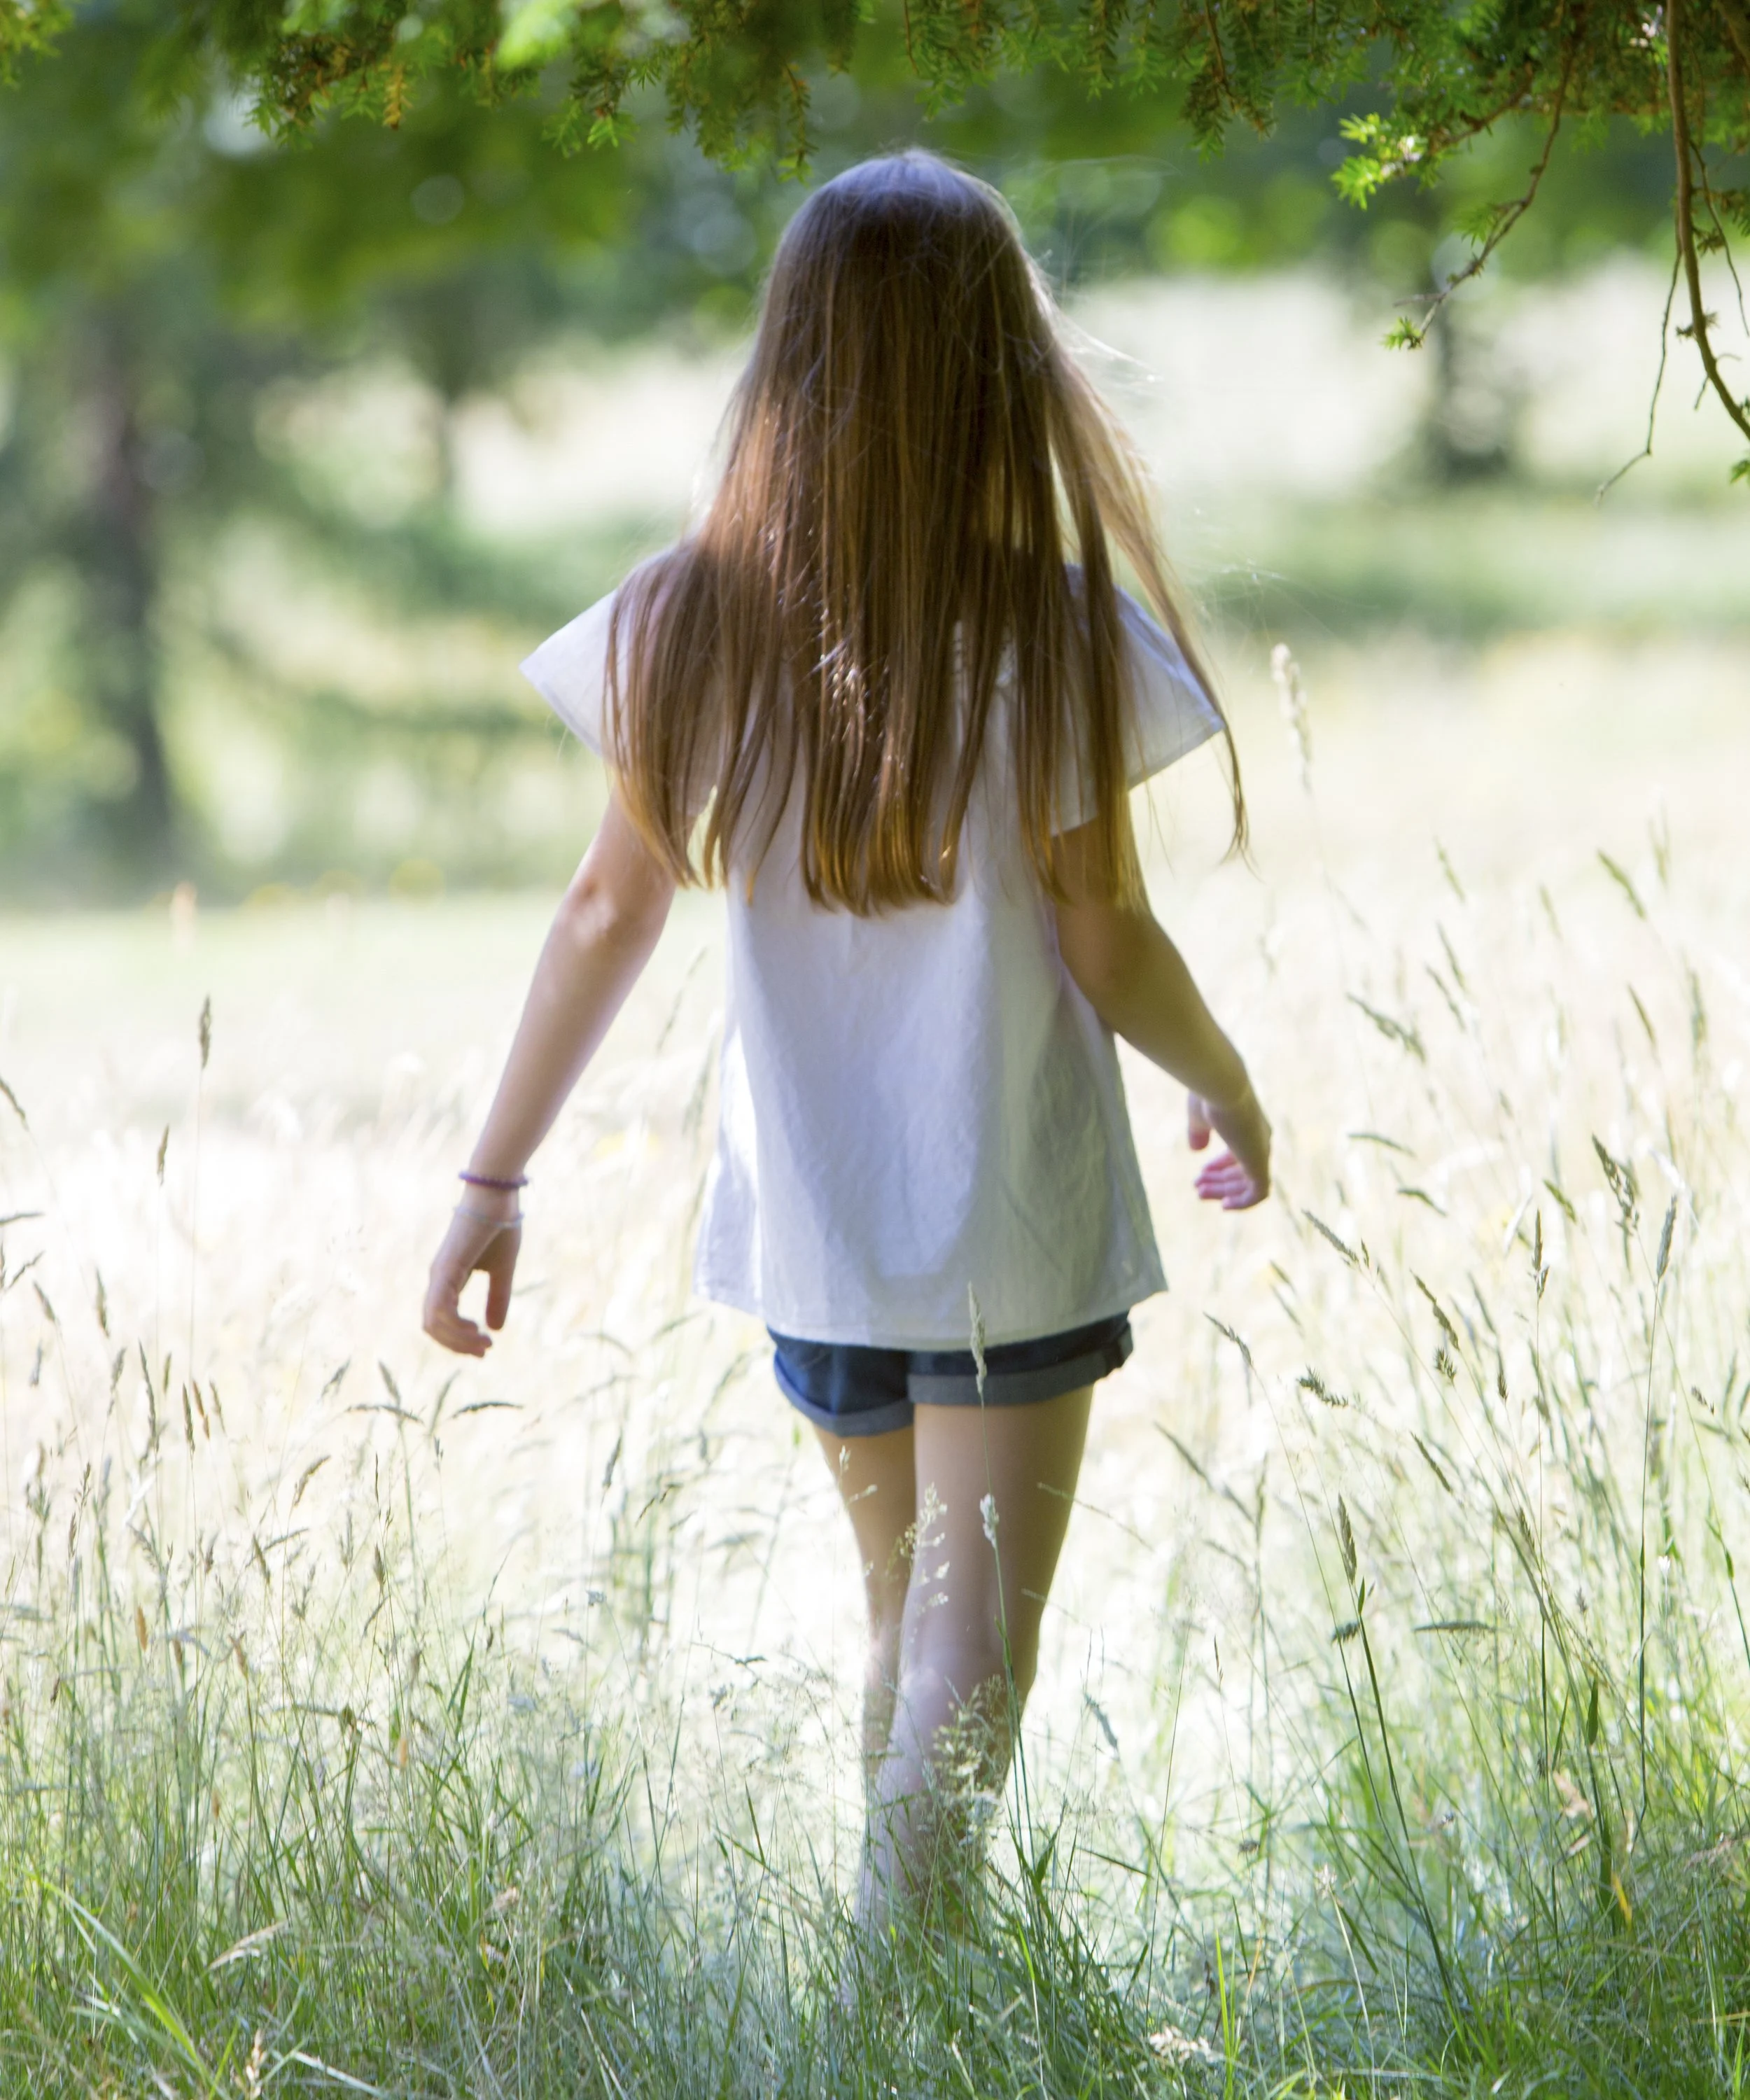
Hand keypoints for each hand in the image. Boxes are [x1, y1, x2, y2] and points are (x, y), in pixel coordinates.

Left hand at [423, 1198, 522, 1356]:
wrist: (497, 1196)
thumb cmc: (500, 1226)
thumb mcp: (503, 1270)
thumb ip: (497, 1297)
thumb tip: (495, 1329)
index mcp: (448, 1278)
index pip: (441, 1320)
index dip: (458, 1339)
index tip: (485, 1347)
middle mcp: (438, 1279)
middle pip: (432, 1327)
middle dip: (456, 1345)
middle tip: (483, 1351)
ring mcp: (439, 1274)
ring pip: (433, 1322)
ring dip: (457, 1340)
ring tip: (483, 1343)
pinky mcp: (446, 1269)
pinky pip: (440, 1308)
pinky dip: (455, 1326)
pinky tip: (475, 1329)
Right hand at [1188, 1082, 1270, 1210]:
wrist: (1221, 1085)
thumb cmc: (1209, 1095)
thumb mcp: (1199, 1117)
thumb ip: (1198, 1133)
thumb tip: (1196, 1150)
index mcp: (1249, 1126)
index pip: (1240, 1153)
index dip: (1221, 1166)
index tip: (1201, 1173)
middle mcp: (1260, 1139)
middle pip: (1243, 1170)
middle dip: (1220, 1182)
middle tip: (1197, 1189)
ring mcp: (1261, 1151)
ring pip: (1249, 1183)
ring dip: (1225, 1192)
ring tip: (1200, 1194)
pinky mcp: (1260, 1163)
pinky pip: (1259, 1193)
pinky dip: (1243, 1202)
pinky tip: (1225, 1205)